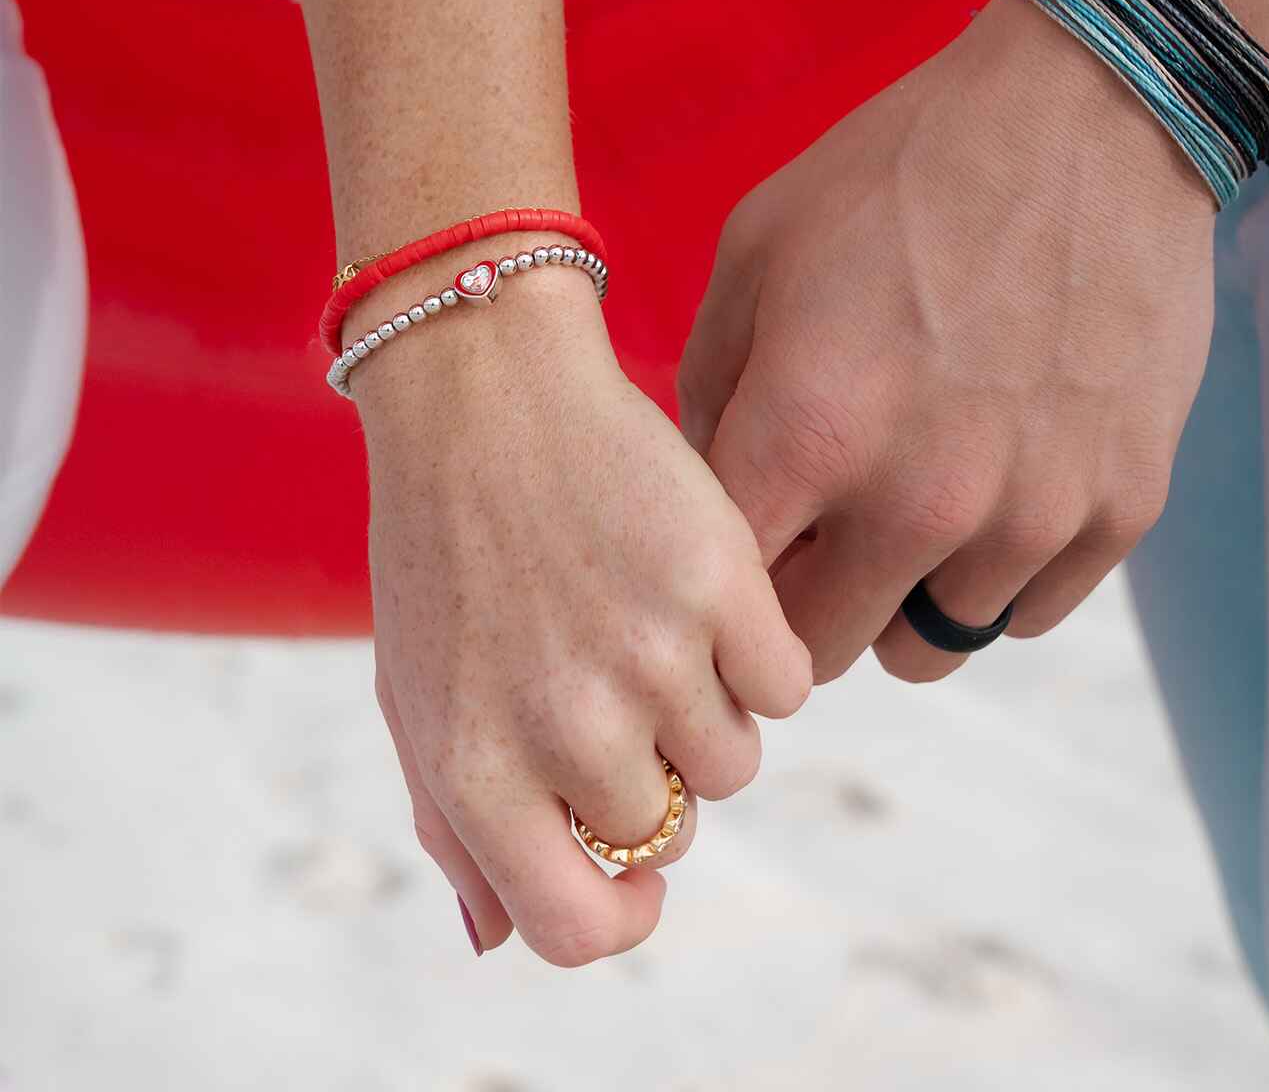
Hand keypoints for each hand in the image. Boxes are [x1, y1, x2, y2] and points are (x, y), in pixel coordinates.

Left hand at [357, 264, 810, 965]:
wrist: (487, 392)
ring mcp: (652, 655)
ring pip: (737, 759)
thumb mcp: (417, 697)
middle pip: (673, 827)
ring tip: (653, 624)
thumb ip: (454, 831)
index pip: (577, 926)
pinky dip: (760, 653)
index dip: (620, 911)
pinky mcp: (721, 583)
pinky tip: (703, 593)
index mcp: (477, 770)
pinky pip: (787, 682)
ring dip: (710, 710)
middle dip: (656, 770)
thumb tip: (500, 939)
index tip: (636, 868)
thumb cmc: (443, 550)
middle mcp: (567, 728)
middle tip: (619, 677)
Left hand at [678, 0, 1216, 683]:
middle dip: (801, 602)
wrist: (1091, 113)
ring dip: (903, 590)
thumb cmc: (903, 170)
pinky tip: (998, 483)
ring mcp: (1032, 514)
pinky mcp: (1123, 510)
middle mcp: (919, 498)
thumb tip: (716, 492)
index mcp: (809, 429)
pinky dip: (998, 573)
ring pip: (926, 648)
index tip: (735, 550)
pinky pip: (1026, 615)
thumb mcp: (758, 247)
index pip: (725, 597)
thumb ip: (712, 390)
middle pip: (819, 652)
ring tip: (917, 496)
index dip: (717, 581)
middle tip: (819, 533)